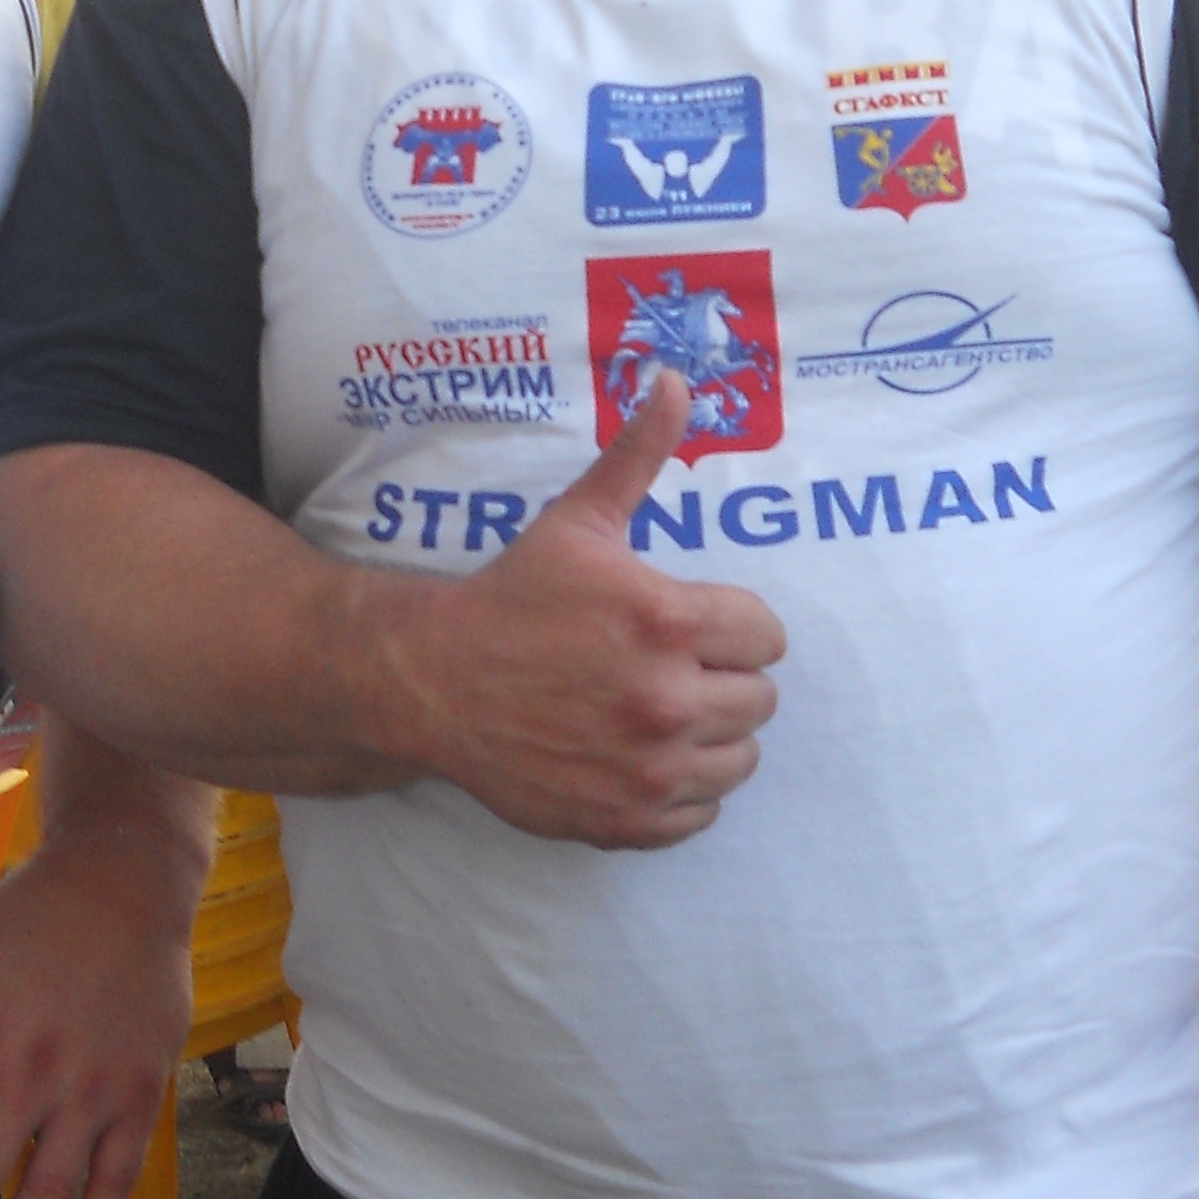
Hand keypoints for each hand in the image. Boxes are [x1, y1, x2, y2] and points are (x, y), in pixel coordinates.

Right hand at [369, 378, 785, 847]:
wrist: (432, 682)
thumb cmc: (511, 598)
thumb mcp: (578, 520)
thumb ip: (638, 454)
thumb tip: (676, 379)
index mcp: (667, 620)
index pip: (766, 636)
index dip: (730, 625)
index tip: (685, 623)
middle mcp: (667, 699)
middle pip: (759, 700)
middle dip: (721, 679)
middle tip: (667, 666)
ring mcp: (648, 768)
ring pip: (739, 760)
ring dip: (710, 736)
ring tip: (659, 711)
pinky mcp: (626, 819)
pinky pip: (701, 813)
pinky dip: (680, 791)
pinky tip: (640, 756)